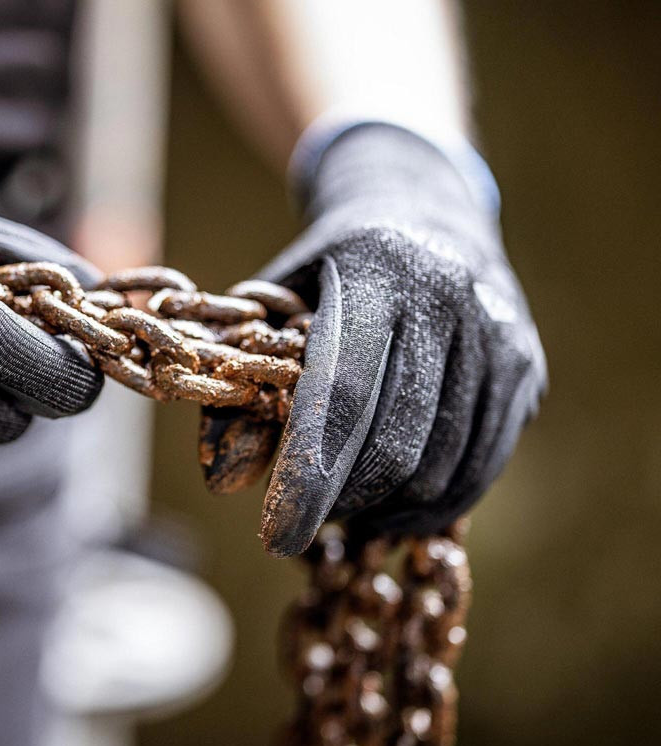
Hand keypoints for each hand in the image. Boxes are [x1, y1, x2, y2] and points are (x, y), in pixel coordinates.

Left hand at [200, 126, 545, 555]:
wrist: (425, 210)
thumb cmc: (334, 267)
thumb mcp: (278, 295)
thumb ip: (244, 374)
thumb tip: (220, 476)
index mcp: (376, 273)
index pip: (343, 395)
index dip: (308, 476)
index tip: (275, 536)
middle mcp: (449, 300)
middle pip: (397, 442)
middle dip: (346, 500)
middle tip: (309, 519)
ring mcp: (498, 335)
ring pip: (445, 464)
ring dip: (391, 508)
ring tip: (349, 512)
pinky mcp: (526, 367)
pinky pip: (485, 462)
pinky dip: (439, 502)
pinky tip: (399, 505)